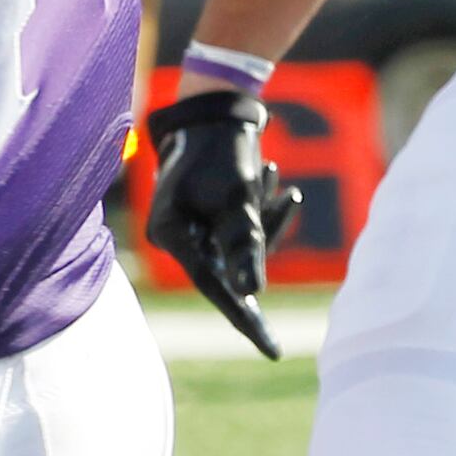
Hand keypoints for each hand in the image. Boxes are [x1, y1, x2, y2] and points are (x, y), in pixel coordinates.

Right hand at [142, 88, 298, 358]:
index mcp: (171, 233)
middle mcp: (176, 233)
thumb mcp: (240, 199)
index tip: (273, 351)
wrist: (213, 104)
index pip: (213, 286)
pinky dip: (262, 209)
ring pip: (240, 243)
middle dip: (262, 241)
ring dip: (265, 217)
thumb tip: (252, 294)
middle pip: (230, 265)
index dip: (245, 320)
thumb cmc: (222, 151)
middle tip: (283, 243)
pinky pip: (241, 226)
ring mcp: (191, 223)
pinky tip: (277, 178)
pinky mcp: (207, 210)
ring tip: (274, 175)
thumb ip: (245, 245)